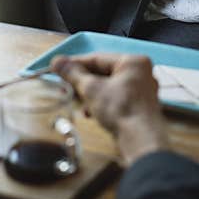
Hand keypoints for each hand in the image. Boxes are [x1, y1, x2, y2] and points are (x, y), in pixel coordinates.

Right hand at [51, 52, 168, 164]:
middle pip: (103, 72)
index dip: (75, 63)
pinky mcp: (138, 107)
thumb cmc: (121, 110)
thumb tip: (57, 62)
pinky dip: (101, 103)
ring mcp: (141, 91)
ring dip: (90, 94)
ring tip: (76, 101)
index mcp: (133, 62)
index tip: (58, 67)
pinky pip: (115, 99)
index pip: (98, 58)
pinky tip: (90, 113)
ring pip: (108, 87)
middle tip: (64, 85)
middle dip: (82, 81)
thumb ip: (73, 73)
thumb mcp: (91, 88)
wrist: (140, 140)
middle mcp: (140, 73)